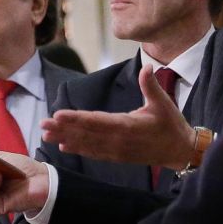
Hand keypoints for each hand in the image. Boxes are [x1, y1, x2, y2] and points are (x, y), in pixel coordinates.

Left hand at [42, 64, 199, 170]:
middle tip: (42, 125)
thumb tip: (147, 66)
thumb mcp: (163, 103)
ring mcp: (117, 151)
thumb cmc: (171, 125)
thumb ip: (151, 85)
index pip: (96, 121)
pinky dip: (79, 149)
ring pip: (87, 144)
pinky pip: (94, 152)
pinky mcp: (118, 156)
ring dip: (66, 139)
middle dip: (63, 129)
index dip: (76, 119)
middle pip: (86, 134)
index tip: (58, 115)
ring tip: (46, 136)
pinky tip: (64, 146)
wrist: (180, 151)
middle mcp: (118, 140)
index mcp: (127, 126)